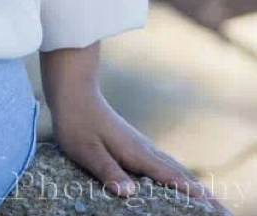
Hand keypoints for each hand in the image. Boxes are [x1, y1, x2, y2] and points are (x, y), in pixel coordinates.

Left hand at [50, 87, 231, 215]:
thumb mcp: (87, 151)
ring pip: (172, 166)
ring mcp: (140, 144)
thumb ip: (108, 171)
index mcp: (135, 152)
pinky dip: (178, 174)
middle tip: (220, 210)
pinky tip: (179, 179)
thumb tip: (130, 194)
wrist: (74, 90)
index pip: (167, 176)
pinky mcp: (133, 143)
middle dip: (200, 192)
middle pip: (178, 173)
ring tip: (208, 199)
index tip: (208, 205)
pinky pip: (163, 163)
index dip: (187, 192)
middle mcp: (143, 149)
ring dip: (192, 183)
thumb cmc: (76, 122)